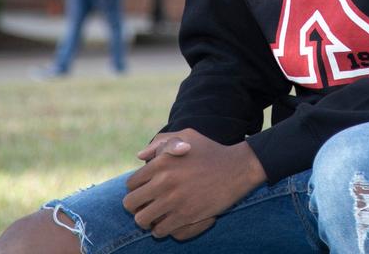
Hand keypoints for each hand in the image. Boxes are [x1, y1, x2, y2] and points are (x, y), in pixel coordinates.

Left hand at [123, 128, 266, 240]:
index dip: (136, 190)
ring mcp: (174, 200)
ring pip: (142, 220)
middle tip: (146, 207)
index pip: (131, 184)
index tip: (145, 192)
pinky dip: (161, 230)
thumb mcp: (187, 136)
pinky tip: (168, 223)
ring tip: (156, 217)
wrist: (237, 168)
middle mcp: (164, 181)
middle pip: (130, 204)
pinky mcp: (186, 216)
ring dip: (147, 220)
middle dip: (136, 207)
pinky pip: (160, 230)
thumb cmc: (211, 151)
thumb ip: (161, 142)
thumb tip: (140, 156)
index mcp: (161, 162)